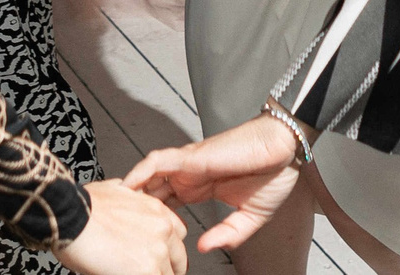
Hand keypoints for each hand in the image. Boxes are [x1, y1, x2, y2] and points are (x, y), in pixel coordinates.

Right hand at [55, 180, 188, 274]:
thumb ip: (128, 198)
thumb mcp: (112, 190)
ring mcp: (158, 250)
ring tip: (129, 272)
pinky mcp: (148, 270)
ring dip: (153, 274)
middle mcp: (162, 227)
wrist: (70, 216)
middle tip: (148, 270)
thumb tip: (122, 196)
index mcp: (156, 208)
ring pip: (168, 274)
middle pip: (179, 259)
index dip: (169, 251)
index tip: (161, 259)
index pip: (177, 235)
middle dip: (166, 269)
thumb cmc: (82, 206)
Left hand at [126, 115, 301, 251]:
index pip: (166, 200)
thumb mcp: (249, 217)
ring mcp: (189, 165)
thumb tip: (204, 249)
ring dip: (132, 187)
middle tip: (116, 221)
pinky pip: (158, 161)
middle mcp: (191, 175)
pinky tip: (128, 187)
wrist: (286, 150)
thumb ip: (228, 234)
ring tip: (113, 205)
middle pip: (152, 188)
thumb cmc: (273, 176)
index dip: (151, 215)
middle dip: (134, 203)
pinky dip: (140, 171)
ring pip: (149, 173)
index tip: (139, 233)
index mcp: (202, 186)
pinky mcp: (192, 156)